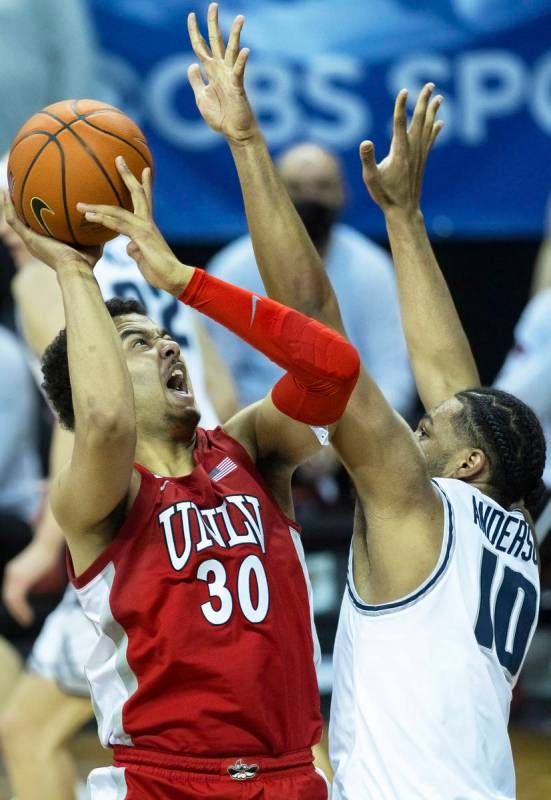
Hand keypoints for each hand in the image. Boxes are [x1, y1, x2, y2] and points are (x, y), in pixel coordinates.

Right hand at [1, 192, 101, 270]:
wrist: (76, 269)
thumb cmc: (86, 262)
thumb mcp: (92, 244)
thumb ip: (94, 234)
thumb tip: (102, 220)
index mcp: (47, 244)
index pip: (37, 227)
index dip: (34, 216)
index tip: (34, 204)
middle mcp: (35, 242)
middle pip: (23, 222)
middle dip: (18, 208)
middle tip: (15, 192)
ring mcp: (30, 241)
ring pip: (14, 219)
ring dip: (8, 204)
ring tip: (5, 189)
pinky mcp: (29, 239)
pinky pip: (14, 220)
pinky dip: (8, 207)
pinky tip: (5, 193)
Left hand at [2, 539, 59, 625]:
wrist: (48, 542)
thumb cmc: (49, 552)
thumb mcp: (41, 567)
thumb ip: (38, 578)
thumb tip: (43, 586)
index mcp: (14, 571)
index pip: (10, 592)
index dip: (16, 604)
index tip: (24, 613)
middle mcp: (11, 573)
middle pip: (9, 597)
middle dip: (16, 610)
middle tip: (25, 621)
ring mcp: (14, 576)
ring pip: (11, 600)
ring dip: (19, 613)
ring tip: (27, 621)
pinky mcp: (20, 579)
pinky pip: (17, 599)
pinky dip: (21, 611)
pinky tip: (28, 618)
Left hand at [77, 157, 191, 294]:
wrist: (175, 278)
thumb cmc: (161, 272)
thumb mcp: (144, 258)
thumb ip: (135, 249)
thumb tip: (128, 246)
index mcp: (148, 226)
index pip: (145, 201)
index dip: (143, 185)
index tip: (143, 170)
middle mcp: (147, 222)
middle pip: (137, 194)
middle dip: (128, 176)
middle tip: (119, 159)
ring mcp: (144, 228)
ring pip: (118, 211)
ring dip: (97, 207)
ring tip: (80, 205)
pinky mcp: (140, 236)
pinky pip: (117, 225)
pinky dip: (102, 220)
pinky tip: (89, 216)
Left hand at [187, 3, 256, 143]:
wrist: (234, 132)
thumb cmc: (220, 117)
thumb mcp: (201, 97)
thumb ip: (195, 81)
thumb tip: (191, 64)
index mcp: (210, 72)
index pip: (201, 47)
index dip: (195, 32)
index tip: (191, 16)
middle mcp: (221, 70)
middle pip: (216, 42)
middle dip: (213, 24)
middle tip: (213, 5)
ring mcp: (230, 77)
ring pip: (232, 51)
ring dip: (236, 34)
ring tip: (240, 18)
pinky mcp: (238, 87)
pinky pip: (239, 72)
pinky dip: (242, 62)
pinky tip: (246, 51)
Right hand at [359, 84, 443, 214]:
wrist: (403, 210)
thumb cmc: (385, 195)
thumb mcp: (370, 178)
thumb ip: (367, 159)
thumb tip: (365, 142)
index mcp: (399, 152)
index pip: (400, 123)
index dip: (401, 106)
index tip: (404, 91)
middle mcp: (412, 150)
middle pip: (419, 120)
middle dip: (424, 102)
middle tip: (430, 85)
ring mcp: (419, 155)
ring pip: (427, 128)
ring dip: (432, 111)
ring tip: (439, 97)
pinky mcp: (421, 161)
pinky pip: (430, 140)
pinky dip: (435, 129)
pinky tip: (440, 122)